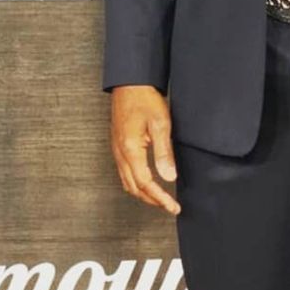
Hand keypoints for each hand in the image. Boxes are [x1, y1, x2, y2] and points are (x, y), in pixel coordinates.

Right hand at [110, 85, 180, 214]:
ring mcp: (116, 150)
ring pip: (127, 182)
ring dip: (143, 193)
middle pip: (134, 188)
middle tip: (169, 206)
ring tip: (160, 197)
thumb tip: (169, 177)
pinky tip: (146, 181)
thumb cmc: (144, 99)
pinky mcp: (118, 146)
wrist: (129, 84)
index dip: (160, 198)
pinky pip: (124, 173)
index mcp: (130, 150)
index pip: (145, 184)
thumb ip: (164, 152)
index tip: (172, 206)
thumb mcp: (160, 123)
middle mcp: (120, 153)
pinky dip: (136, 183)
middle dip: (152, 200)